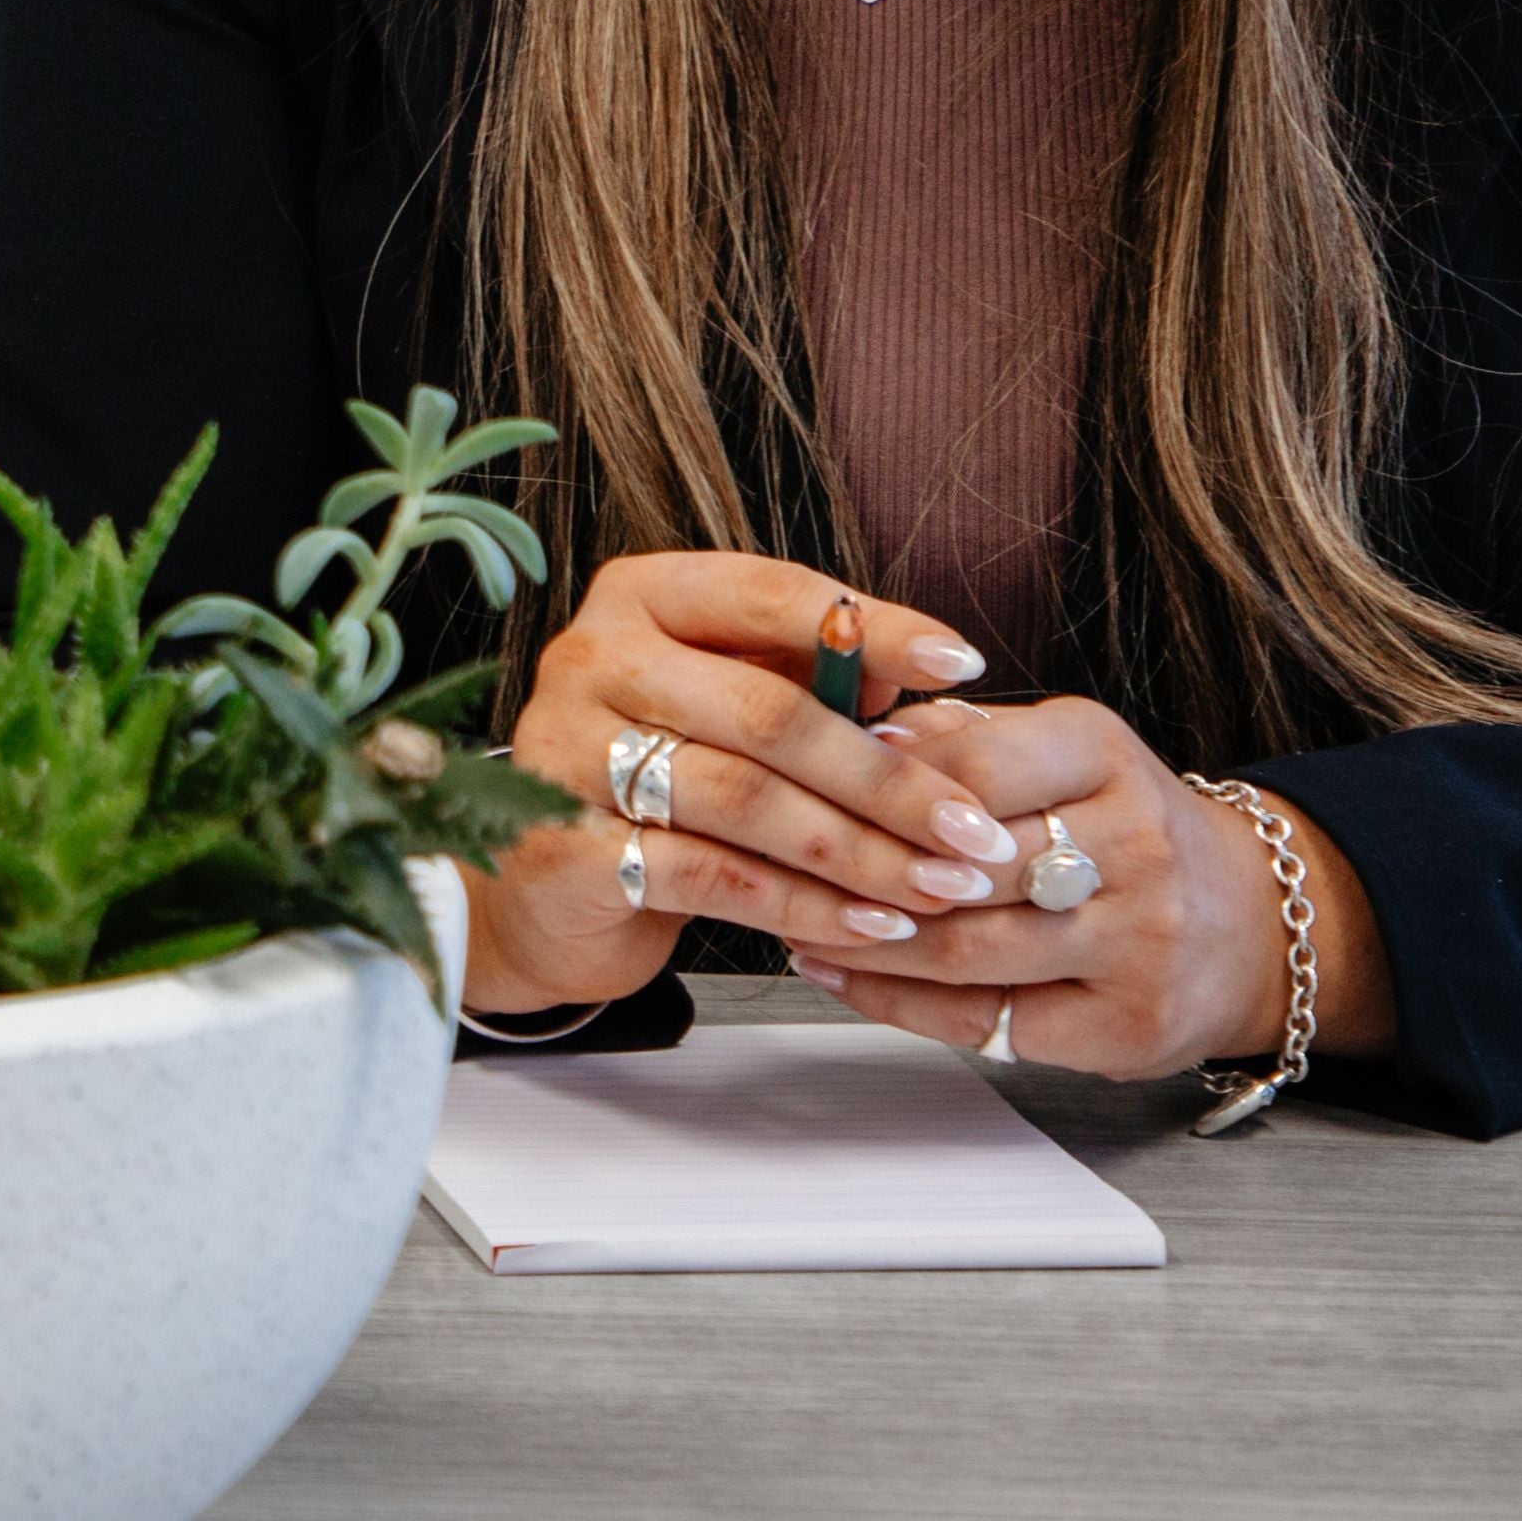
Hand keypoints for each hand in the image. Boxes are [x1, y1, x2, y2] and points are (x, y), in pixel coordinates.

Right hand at [454, 550, 1027, 1018]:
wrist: (546, 888)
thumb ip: (807, 682)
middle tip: (975, 830)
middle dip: (887, 780)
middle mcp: (590, 659)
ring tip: (942, 887)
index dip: (876, 630)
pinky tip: (874, 926)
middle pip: (768, 715)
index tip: (965, 667)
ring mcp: (565, 753)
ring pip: (745, 800)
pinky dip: (806, 906)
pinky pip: (712, 878)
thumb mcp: (727, 705)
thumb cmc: (658, 777)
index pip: (770, 594)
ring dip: (862, 853)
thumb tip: (927, 688)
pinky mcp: (565, 848)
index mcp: (638, 599)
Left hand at [782, 693, 1397, 1077]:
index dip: (876, 783)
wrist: (1249, 922)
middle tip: (769, 865)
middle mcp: (1136, 846)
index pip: (971, 766)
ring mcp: (1141, 943)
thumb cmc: (1117, 826)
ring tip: (790, 920)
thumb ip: (956, 738)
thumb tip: (844, 726)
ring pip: (966, 949)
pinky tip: (840, 973)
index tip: (800, 784)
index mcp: (1108, 756)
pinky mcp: (1128, 1026)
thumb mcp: (1058, 752)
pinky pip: (987, 1019)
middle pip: (962, 865)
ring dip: (860, 942)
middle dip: (855, 869)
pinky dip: (896, 1002)